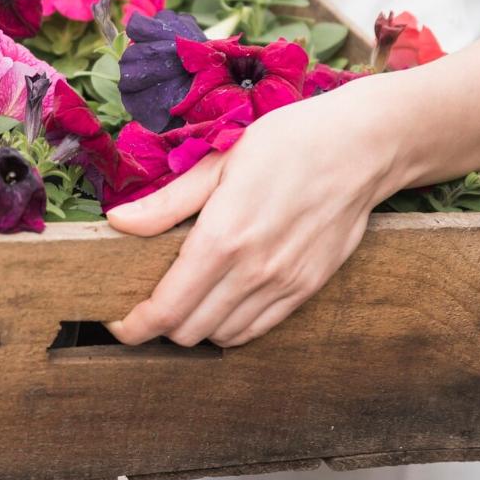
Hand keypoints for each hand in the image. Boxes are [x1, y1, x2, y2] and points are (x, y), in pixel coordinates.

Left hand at [105, 87, 397, 347]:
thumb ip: (168, 202)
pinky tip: (221, 301)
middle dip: (159, 325)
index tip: (117, 322)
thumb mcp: (219, 160)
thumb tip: (119, 222)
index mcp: (223, 238)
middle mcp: (254, 270)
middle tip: (147, 303)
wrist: (362, 147)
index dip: (134, 325)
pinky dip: (231, 326)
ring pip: (223, 336)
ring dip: (195, 327)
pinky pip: (258, 329)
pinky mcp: (308, 288)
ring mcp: (285, 284)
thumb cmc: (286, 143)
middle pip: (188, 331)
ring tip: (184, 301)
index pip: (167, 308)